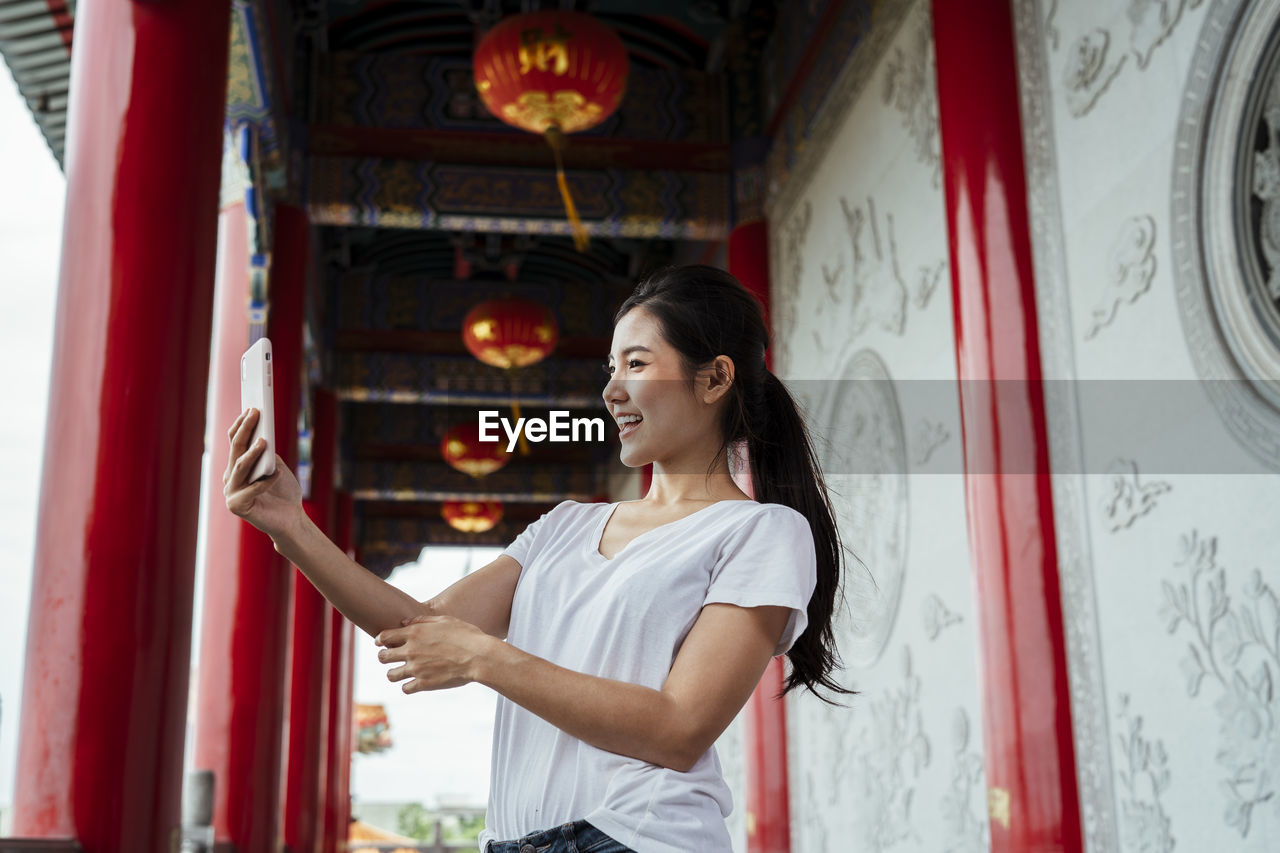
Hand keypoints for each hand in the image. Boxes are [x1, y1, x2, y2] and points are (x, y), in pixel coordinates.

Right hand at [223, 407, 302, 540]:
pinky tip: (278, 473)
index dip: (241, 424)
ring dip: (252, 453)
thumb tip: (263, 435)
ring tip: (264, 441)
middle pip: (236, 450)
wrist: (291, 519)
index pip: (235, 442)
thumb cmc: (284, 492)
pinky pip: (252, 489)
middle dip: (245, 430)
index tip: (251, 408)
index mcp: (237, 467)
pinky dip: (266, 481)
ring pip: (240, 467)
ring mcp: (231, 492)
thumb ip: (268, 454)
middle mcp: (230, 478)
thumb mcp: (277, 467)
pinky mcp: (237, 506)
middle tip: (255, 413)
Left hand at [375, 614, 490, 692]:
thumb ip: (422, 620)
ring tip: (402, 672)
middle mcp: (411, 651)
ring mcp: (416, 668)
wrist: (479, 656)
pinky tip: (415, 682)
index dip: (380, 640)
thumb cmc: (466, 635)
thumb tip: (405, 622)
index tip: (381, 643)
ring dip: (394, 673)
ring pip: (391, 675)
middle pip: (383, 657)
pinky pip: (405, 688)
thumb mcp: (445, 620)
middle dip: (384, 657)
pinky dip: (408, 686)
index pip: (384, 637)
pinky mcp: (424, 684)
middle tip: (390, 658)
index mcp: (415, 633)